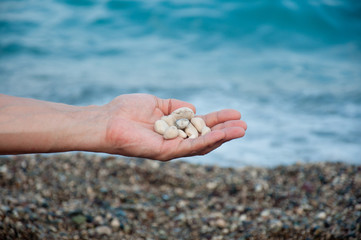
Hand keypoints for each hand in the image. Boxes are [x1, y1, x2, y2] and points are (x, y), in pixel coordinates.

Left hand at [103, 94, 246, 160]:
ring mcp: (171, 148)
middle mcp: (175, 141)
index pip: (201, 126)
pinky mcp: (165, 152)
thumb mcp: (157, 103)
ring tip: (241, 129)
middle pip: (205, 137)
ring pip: (202, 144)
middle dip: (225, 131)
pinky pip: (190, 147)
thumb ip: (175, 107)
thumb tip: (193, 108)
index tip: (234, 114)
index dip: (218, 121)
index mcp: (174, 129)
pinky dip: (207, 140)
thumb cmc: (128, 111)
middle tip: (244, 124)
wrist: (108, 120)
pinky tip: (222, 133)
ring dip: (222, 136)